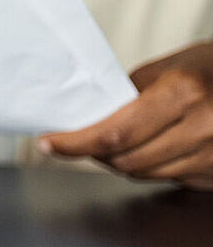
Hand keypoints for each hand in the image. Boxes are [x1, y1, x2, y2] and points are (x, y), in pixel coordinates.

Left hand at [39, 41, 212, 189]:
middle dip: (94, 153)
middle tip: (76, 139)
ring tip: (115, 140)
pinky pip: (169, 180)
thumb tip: (90, 113)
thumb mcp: (168, 66)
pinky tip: (151, 147)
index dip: (76, 143)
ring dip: (120, 162)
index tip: (50, 143)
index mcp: (182, 94)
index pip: (115, 133)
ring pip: (145, 175)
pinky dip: (150, 166)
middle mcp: (202, 128)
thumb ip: (129, 93)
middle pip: (126, 161)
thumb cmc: (212, 68)